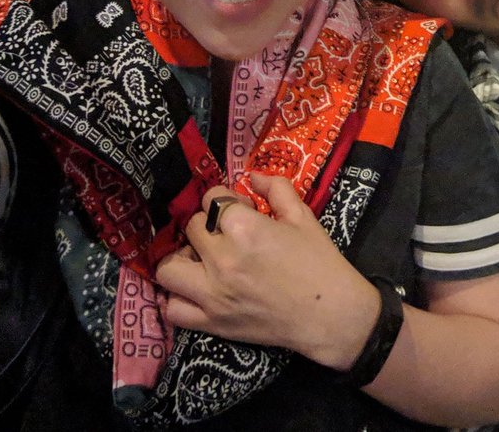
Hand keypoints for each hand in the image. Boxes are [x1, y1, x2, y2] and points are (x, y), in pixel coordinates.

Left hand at [155, 174, 378, 368]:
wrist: (330, 314)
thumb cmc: (320, 262)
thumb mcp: (303, 217)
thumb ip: (277, 189)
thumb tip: (252, 177)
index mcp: (246, 229)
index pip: (213, 200)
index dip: (226, 199)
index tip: (239, 208)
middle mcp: (222, 259)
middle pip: (191, 228)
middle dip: (208, 223)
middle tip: (225, 232)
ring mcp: (212, 294)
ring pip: (168, 268)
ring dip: (182, 258)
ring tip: (201, 260)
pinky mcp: (211, 322)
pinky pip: (173, 310)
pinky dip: (178, 298)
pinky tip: (195, 290)